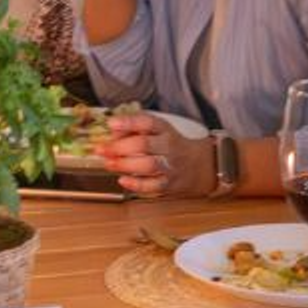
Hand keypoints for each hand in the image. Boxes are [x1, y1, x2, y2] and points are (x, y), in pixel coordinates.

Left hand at [97, 111, 216, 198]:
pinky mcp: (171, 184)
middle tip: (102, 149)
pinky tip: (123, 180)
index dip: (129, 122)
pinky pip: (154, 186)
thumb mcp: (159, 132)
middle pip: (144, 145)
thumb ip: (135, 130)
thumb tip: (112, 133)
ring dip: (125, 165)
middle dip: (119, 147)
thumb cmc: (174, 146)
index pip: (148, 123)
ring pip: (148, 165)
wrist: (204, 166)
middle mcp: (169, 147)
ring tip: (109, 163)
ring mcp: (171, 166)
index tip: (111, 123)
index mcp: (165, 131)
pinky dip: (136, 184)